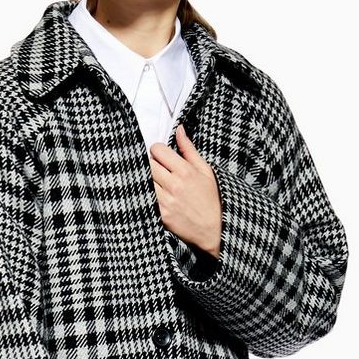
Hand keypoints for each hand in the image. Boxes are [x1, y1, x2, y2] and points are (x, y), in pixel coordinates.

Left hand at [149, 123, 221, 258]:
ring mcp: (165, 201)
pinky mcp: (160, 215)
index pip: (157, 150)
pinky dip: (145, 194)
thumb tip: (179, 129)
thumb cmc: (212, 198)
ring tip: (155, 182)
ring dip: (146, 179)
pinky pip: (144, 198)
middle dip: (150, 163)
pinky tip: (152, 194)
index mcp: (185, 171)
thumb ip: (189, 149)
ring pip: (143, 181)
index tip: (161, 157)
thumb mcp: (205, 170)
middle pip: (147, 164)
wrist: (215, 229)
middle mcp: (173, 185)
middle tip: (157, 169)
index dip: (157, 151)